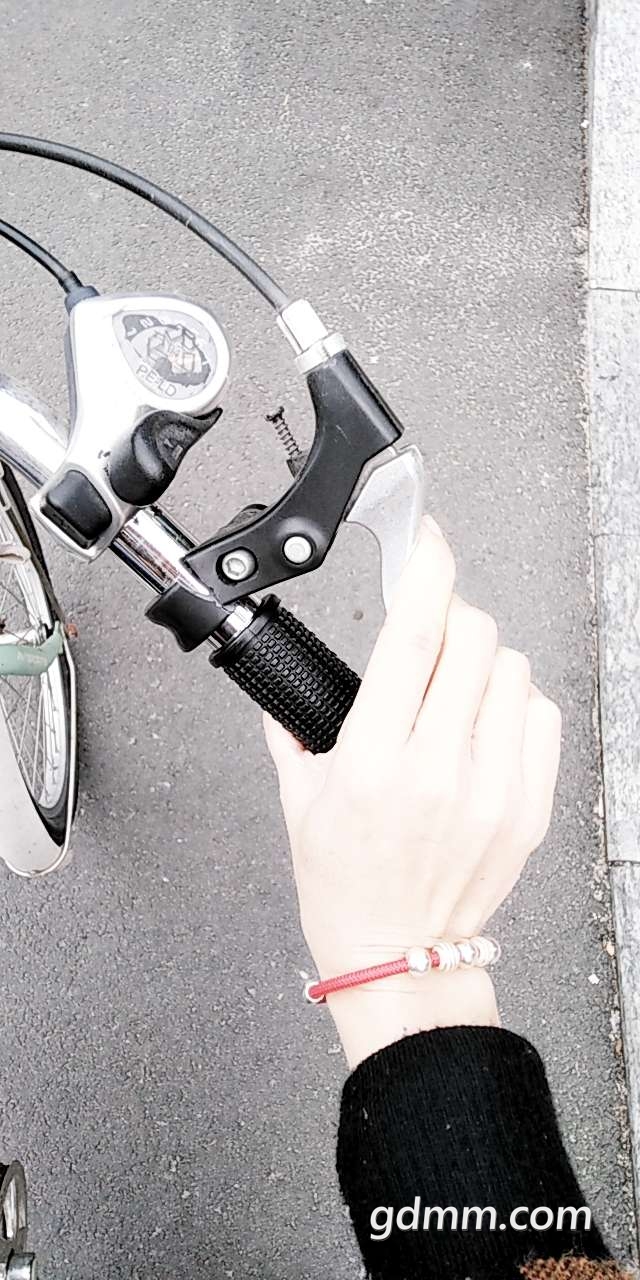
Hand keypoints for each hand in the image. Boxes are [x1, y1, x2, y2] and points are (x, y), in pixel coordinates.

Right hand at [265, 518, 561, 1067]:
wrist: (400, 956)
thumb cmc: (347, 886)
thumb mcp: (299, 803)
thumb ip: (292, 730)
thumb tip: (286, 680)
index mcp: (374, 761)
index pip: (413, 635)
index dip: (425, 570)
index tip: (426, 540)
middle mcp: (439, 769)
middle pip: (474, 638)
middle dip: (453, 616)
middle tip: (432, 636)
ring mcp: (493, 789)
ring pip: (512, 671)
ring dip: (483, 662)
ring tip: (455, 693)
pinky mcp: (528, 808)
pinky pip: (540, 717)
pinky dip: (514, 703)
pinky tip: (484, 726)